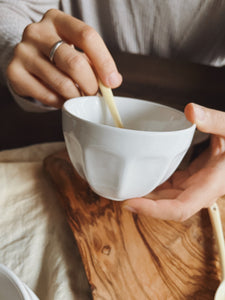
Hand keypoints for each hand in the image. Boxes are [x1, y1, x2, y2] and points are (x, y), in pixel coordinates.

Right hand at [7, 9, 121, 107]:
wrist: (27, 57)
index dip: (104, 62)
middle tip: (93, 93)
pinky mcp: (15, 72)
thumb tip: (113, 81)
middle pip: (74, 63)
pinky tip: (63, 99)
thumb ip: (95, 62)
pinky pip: (47, 96)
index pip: (87, 36)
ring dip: (76, 96)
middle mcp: (37, 32)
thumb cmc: (58, 54)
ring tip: (79, 97)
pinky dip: (60, 102)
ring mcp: (23, 52)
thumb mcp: (76, 49)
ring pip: (62, 83)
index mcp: (57, 20)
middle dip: (90, 85)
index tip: (112, 82)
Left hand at [123, 103, 224, 220]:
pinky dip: (153, 184)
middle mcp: (199, 191)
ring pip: (165, 198)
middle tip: (117, 192)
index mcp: (210, 185)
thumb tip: (191, 111)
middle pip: (165, 206)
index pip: (179, 208)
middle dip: (141, 203)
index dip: (153, 210)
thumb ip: (214, 121)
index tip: (130, 204)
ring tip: (124, 185)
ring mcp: (194, 186)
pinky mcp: (190, 180)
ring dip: (145, 195)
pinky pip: (168, 187)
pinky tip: (141, 176)